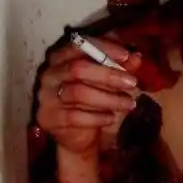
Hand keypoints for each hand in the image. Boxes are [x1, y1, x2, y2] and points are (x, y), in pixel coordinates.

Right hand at [35, 38, 141, 157]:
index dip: (103, 48)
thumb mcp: (108, 83)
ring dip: (108, 98)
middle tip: (132, 83)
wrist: (77, 136)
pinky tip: (112, 118)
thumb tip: (136, 57)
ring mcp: (46, 96)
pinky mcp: (49, 118)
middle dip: (108, 75)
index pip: (79, 45)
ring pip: (78, 93)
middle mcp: (50, 74)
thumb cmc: (92, 102)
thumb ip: (120, 68)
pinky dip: (97, 118)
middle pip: (77, 68)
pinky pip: (75, 116)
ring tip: (129, 103)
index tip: (127, 56)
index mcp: (61, 58)